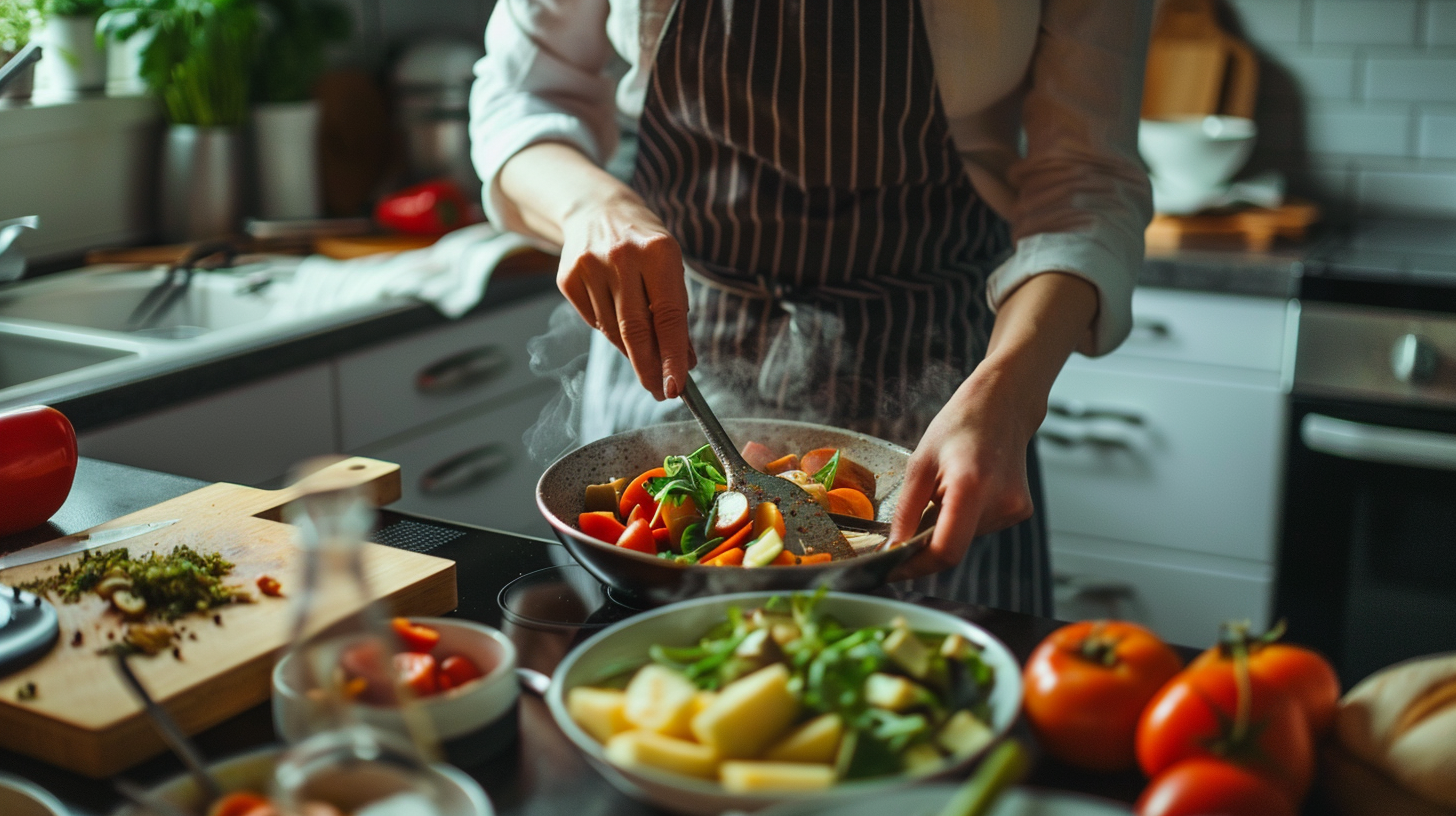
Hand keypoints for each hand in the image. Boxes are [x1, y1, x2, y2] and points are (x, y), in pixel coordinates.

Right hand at [557, 191, 695, 399]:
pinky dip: (609, 332)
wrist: (596, 209)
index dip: (673, 356)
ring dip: (631, 350)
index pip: (667, 317)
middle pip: (634, 330)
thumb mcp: (669, 266)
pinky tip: (616, 318)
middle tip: (658, 390)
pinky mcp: (567, 278)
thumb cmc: (643, 243)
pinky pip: (593, 322)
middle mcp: (621, 257)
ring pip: (612, 331)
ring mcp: (590, 266)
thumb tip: (683, 361)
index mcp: (657, 251)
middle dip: (649, 367)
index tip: (677, 387)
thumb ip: (676, 312)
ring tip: (643, 351)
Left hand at [887, 370, 1039, 581]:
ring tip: (946, 489)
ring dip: (947, 526)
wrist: (1003, 405)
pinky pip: (981, 528)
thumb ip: (906, 511)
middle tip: (911, 522)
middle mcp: (1000, 501)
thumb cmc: (960, 425)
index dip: (916, 567)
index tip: (894, 569)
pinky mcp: (1020, 511)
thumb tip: (894, 547)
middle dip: (927, 542)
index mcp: (971, 485)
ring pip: (966, 539)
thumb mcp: (920, 463)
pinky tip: (966, 490)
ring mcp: (1014, 508)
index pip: (946, 550)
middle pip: (954, 547)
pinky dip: (964, 519)